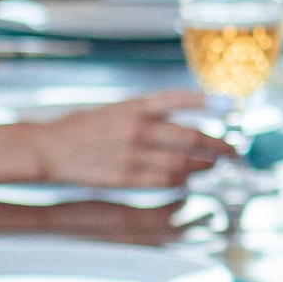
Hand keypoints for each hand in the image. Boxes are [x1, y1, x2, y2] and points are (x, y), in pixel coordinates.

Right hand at [31, 92, 229, 188]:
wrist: (49, 148)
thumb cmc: (83, 127)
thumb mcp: (116, 109)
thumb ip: (148, 114)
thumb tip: (184, 121)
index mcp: (134, 106)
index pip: (179, 99)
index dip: (207, 101)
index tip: (230, 105)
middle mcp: (136, 128)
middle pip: (191, 136)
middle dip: (218, 145)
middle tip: (233, 150)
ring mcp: (132, 155)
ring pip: (182, 163)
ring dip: (203, 166)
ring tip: (213, 166)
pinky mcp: (125, 178)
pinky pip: (164, 182)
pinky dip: (182, 181)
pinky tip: (189, 180)